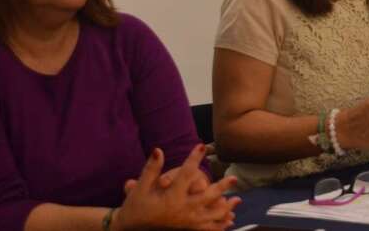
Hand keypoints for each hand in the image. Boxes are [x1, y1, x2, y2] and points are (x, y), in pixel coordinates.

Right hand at [114, 145, 239, 230]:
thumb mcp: (140, 187)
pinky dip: (220, 225)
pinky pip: (208, 229)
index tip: (202, 145)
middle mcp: (182, 209)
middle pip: (208, 196)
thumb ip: (151, 169)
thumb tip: (158, 150)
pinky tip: (229, 220)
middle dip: (222, 187)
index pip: (186, 173)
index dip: (194, 158)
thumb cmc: (135, 207)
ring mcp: (187, 222)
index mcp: (171, 197)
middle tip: (234, 178)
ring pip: (213, 215)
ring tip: (237, 200)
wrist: (131, 230)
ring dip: (226, 207)